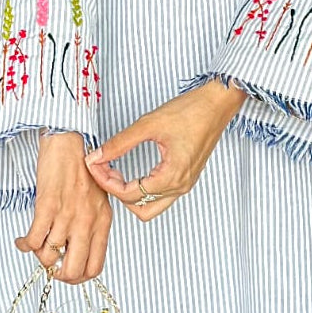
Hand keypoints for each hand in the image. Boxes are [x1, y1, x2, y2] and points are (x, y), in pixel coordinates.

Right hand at [15, 132, 111, 281]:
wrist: (68, 141)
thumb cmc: (81, 169)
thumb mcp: (97, 200)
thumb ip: (91, 225)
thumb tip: (75, 251)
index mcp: (102, 222)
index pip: (94, 267)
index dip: (78, 277)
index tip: (66, 271)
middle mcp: (87, 221)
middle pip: (72, 270)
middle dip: (57, 275)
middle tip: (50, 266)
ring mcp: (67, 214)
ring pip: (49, 256)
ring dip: (38, 256)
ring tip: (35, 246)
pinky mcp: (47, 205)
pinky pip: (33, 240)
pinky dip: (24, 245)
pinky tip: (22, 240)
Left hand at [85, 81, 244, 219]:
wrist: (218, 104)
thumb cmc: (191, 111)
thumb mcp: (149, 124)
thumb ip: (120, 143)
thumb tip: (97, 156)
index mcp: (172, 176)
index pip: (129, 193)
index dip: (106, 181)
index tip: (93, 164)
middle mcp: (180, 185)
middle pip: (140, 208)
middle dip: (117, 192)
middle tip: (104, 169)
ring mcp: (185, 183)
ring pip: (151, 206)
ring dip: (130, 194)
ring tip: (116, 171)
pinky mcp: (186, 177)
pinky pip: (160, 196)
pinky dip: (142, 189)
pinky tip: (131, 171)